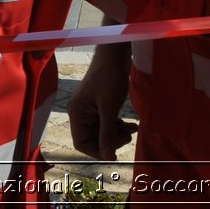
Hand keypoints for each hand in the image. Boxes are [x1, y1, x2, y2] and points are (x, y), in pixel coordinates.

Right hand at [67, 43, 135, 160]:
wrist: (115, 53)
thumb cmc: (109, 77)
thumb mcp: (109, 107)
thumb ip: (107, 133)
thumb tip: (108, 156)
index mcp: (76, 113)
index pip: (82, 143)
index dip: (98, 151)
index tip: (115, 151)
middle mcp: (80, 113)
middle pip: (93, 138)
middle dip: (112, 140)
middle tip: (129, 135)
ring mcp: (90, 109)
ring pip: (102, 131)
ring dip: (118, 133)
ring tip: (133, 128)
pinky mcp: (100, 105)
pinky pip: (107, 123)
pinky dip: (118, 126)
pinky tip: (130, 123)